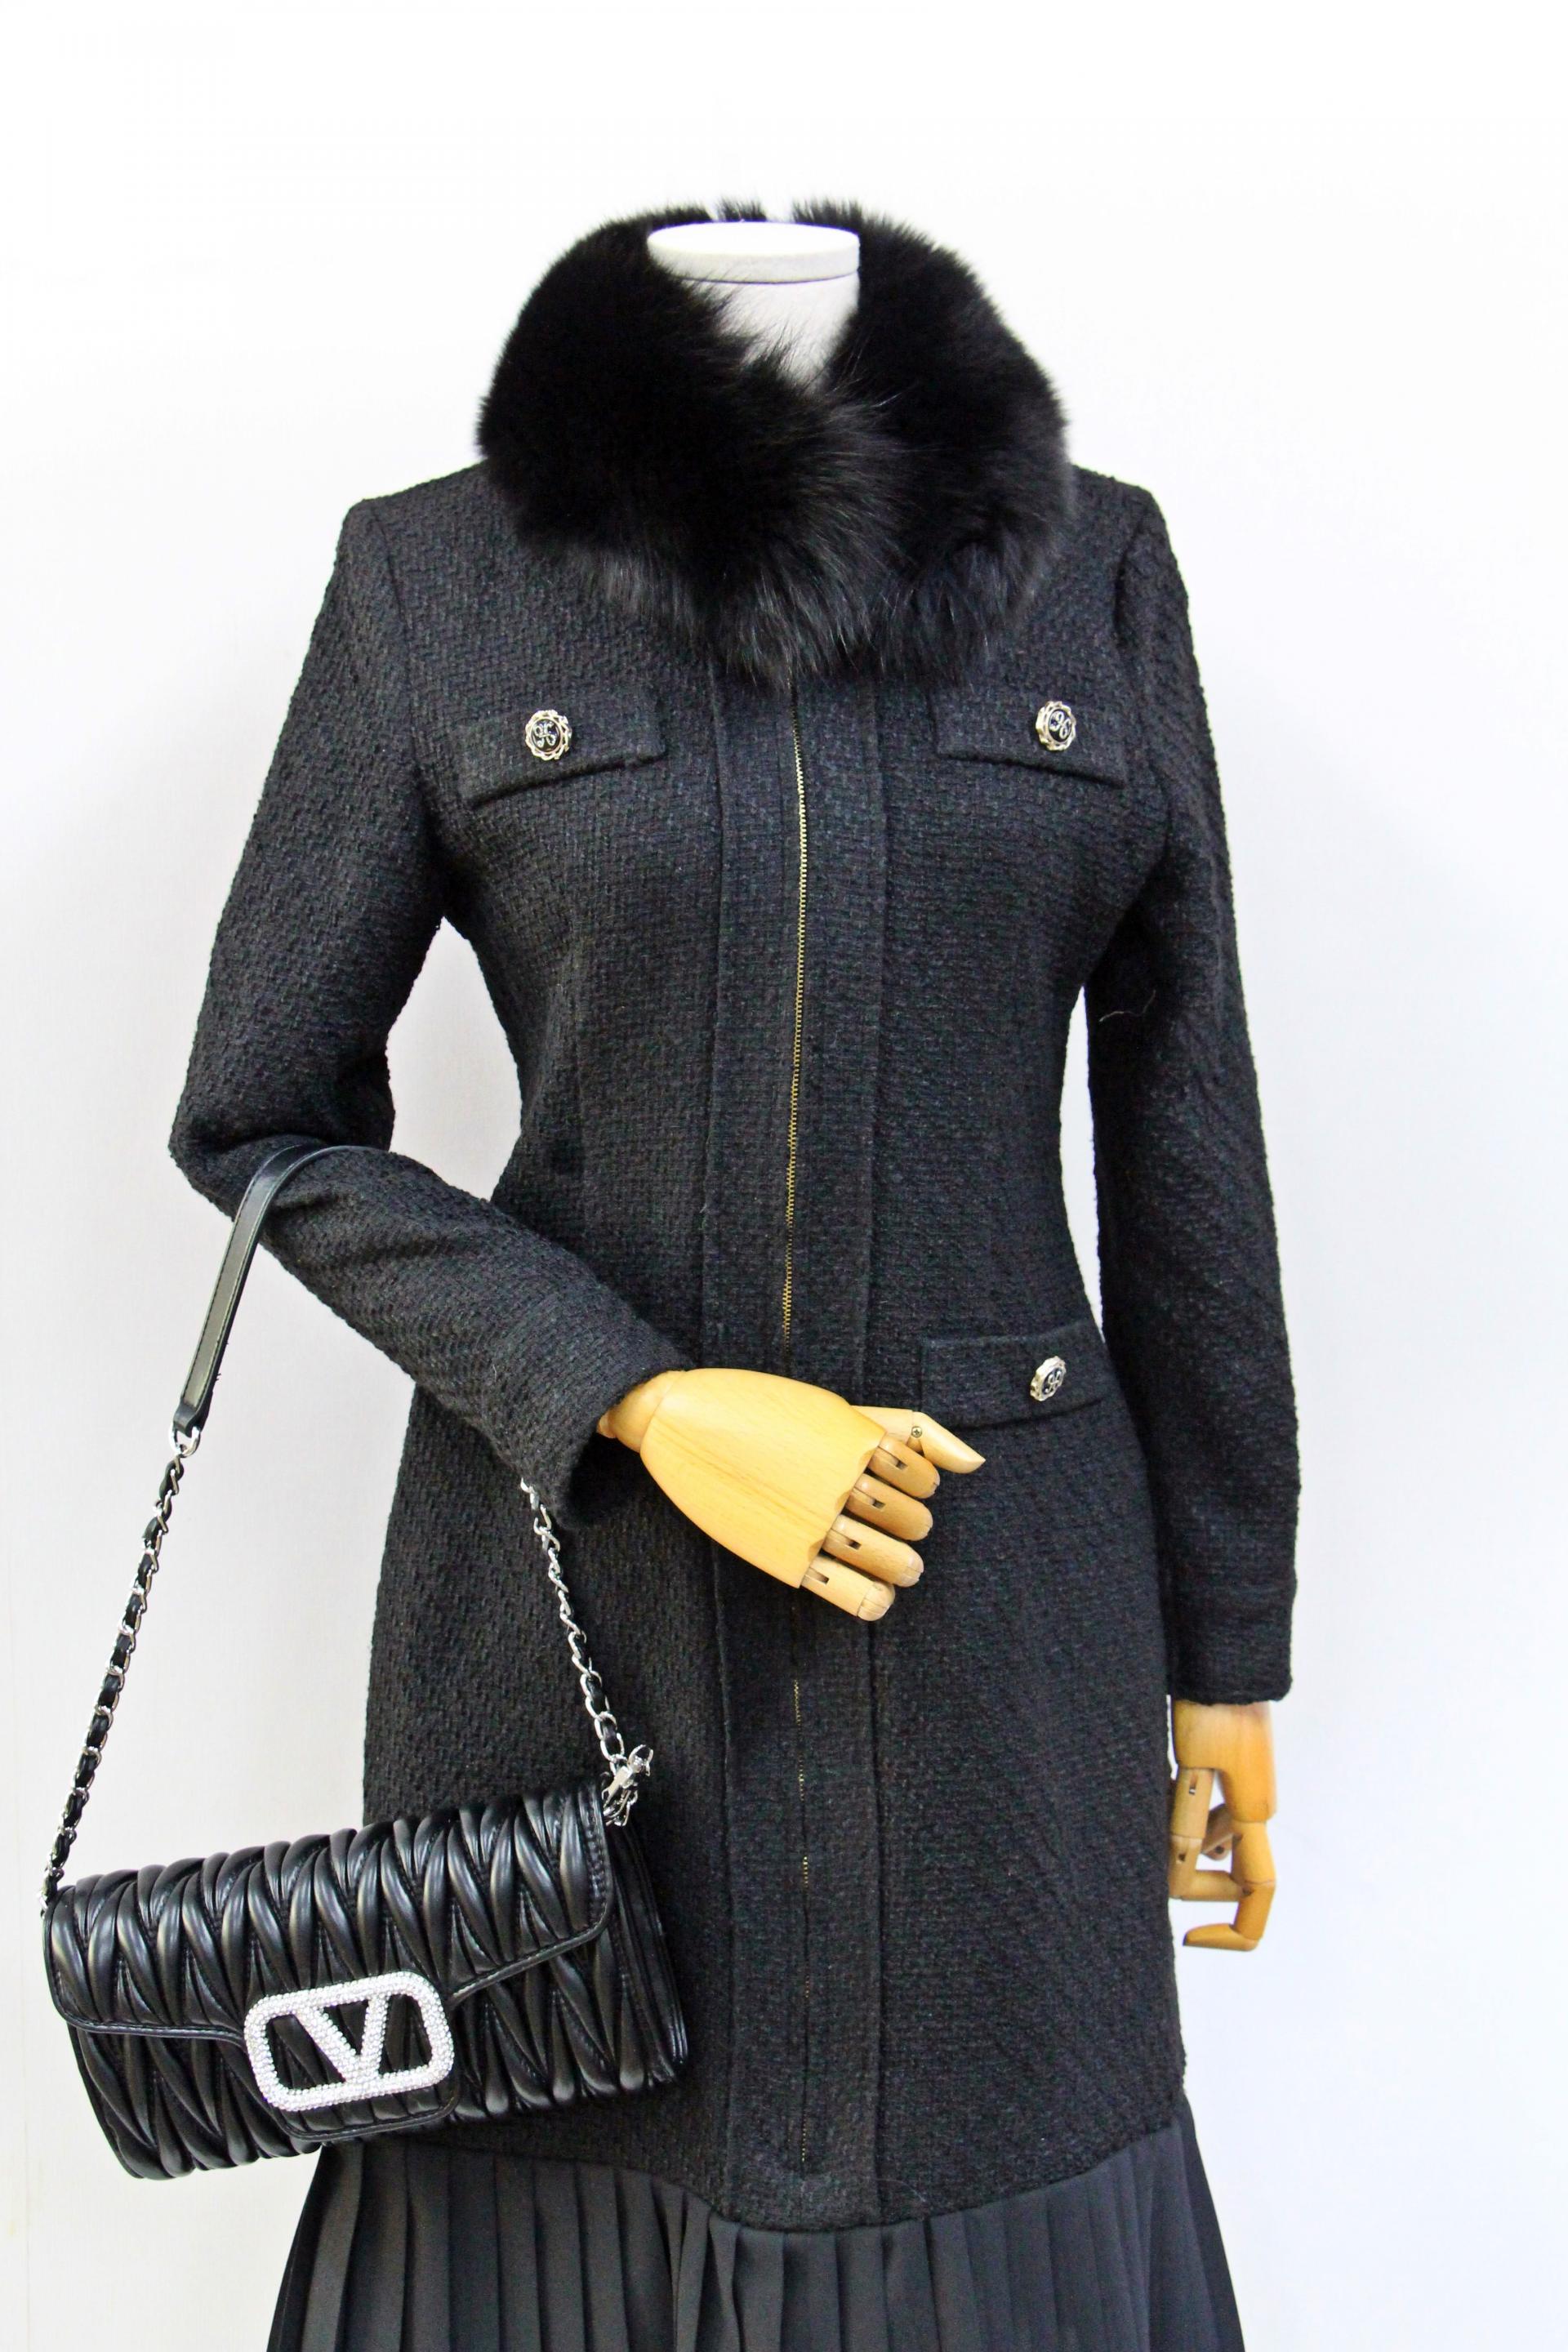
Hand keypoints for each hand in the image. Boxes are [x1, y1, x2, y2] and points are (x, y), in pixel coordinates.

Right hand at [598, 1370, 983, 1617]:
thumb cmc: (763, 1407)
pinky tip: (878, 1594)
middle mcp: (837, 1479)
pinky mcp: (783, 1554)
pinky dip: (873, 1599)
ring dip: (901, 1564)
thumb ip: (911, 1429)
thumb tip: (976, 1463)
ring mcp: (810, 1519)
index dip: (920, 1487)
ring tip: (899, 1564)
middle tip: (898, 1526)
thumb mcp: (837, 1407)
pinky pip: (848, 1591)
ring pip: (888, 1557)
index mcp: (853, 1437)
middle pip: (910, 1521)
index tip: (902, 1486)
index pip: (922, 1479)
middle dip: (911, 1526)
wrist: (678, 1418)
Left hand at [1167, 1700, 1276, 1950]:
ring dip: (1175, 1842)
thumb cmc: (1209, 1706)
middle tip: (1145, 1845)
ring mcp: (1242, 1793)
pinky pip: (1201, 1814)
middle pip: (1223, 1878)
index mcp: (1253, 1813)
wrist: (1222, 1655)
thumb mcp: (1193, 1764)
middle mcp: (1254, 1810)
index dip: (1230, 1932)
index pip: (1258, 1896)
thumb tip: (1178, 1877)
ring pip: (1206, 1845)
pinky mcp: (1226, 1774)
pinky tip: (1153, 1786)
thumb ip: (1187, 1821)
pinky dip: (1176, 1816)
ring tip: (1145, 1799)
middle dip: (1184, 1878)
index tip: (1187, 1937)